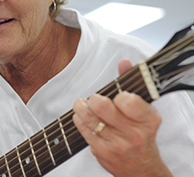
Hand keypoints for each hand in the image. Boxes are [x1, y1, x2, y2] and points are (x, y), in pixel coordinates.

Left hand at [73, 59, 172, 176]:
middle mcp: (134, 134)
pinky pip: (84, 130)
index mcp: (148, 119)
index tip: (118, 96)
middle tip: (94, 98)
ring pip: (89, 118)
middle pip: (102, 107)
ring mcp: (117, 145)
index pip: (128, 101)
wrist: (141, 166)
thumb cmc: (139, 130)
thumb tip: (124, 61)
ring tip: (82, 104)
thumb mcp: (142, 107)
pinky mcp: (103, 152)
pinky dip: (79, 119)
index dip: (119, 96)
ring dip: (81, 107)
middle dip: (93, 99)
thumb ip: (131, 82)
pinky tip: (82, 117)